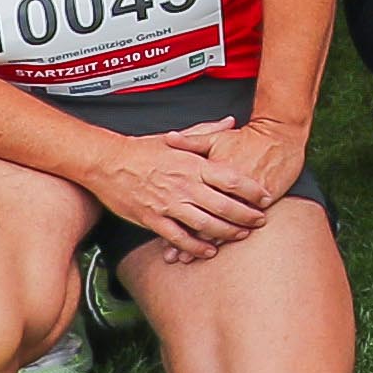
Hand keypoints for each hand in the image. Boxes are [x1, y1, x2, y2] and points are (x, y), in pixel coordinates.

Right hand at [89, 126, 274, 254]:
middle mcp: (184, 185)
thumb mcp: (177, 138)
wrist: (107, 162)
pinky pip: (179, 237)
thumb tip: (229, 121)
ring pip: (205, 224)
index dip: (251, 190)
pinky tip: (208, 251)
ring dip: (226, 232)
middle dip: (246, 216)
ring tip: (241, 235)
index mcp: (192, 164)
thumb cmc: (142, 149)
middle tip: (260, 221)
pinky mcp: (153, 219)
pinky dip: (195, 246)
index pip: (230, 178)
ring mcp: (168, 204)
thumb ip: (206, 132)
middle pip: (223, 205)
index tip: (265, 197)